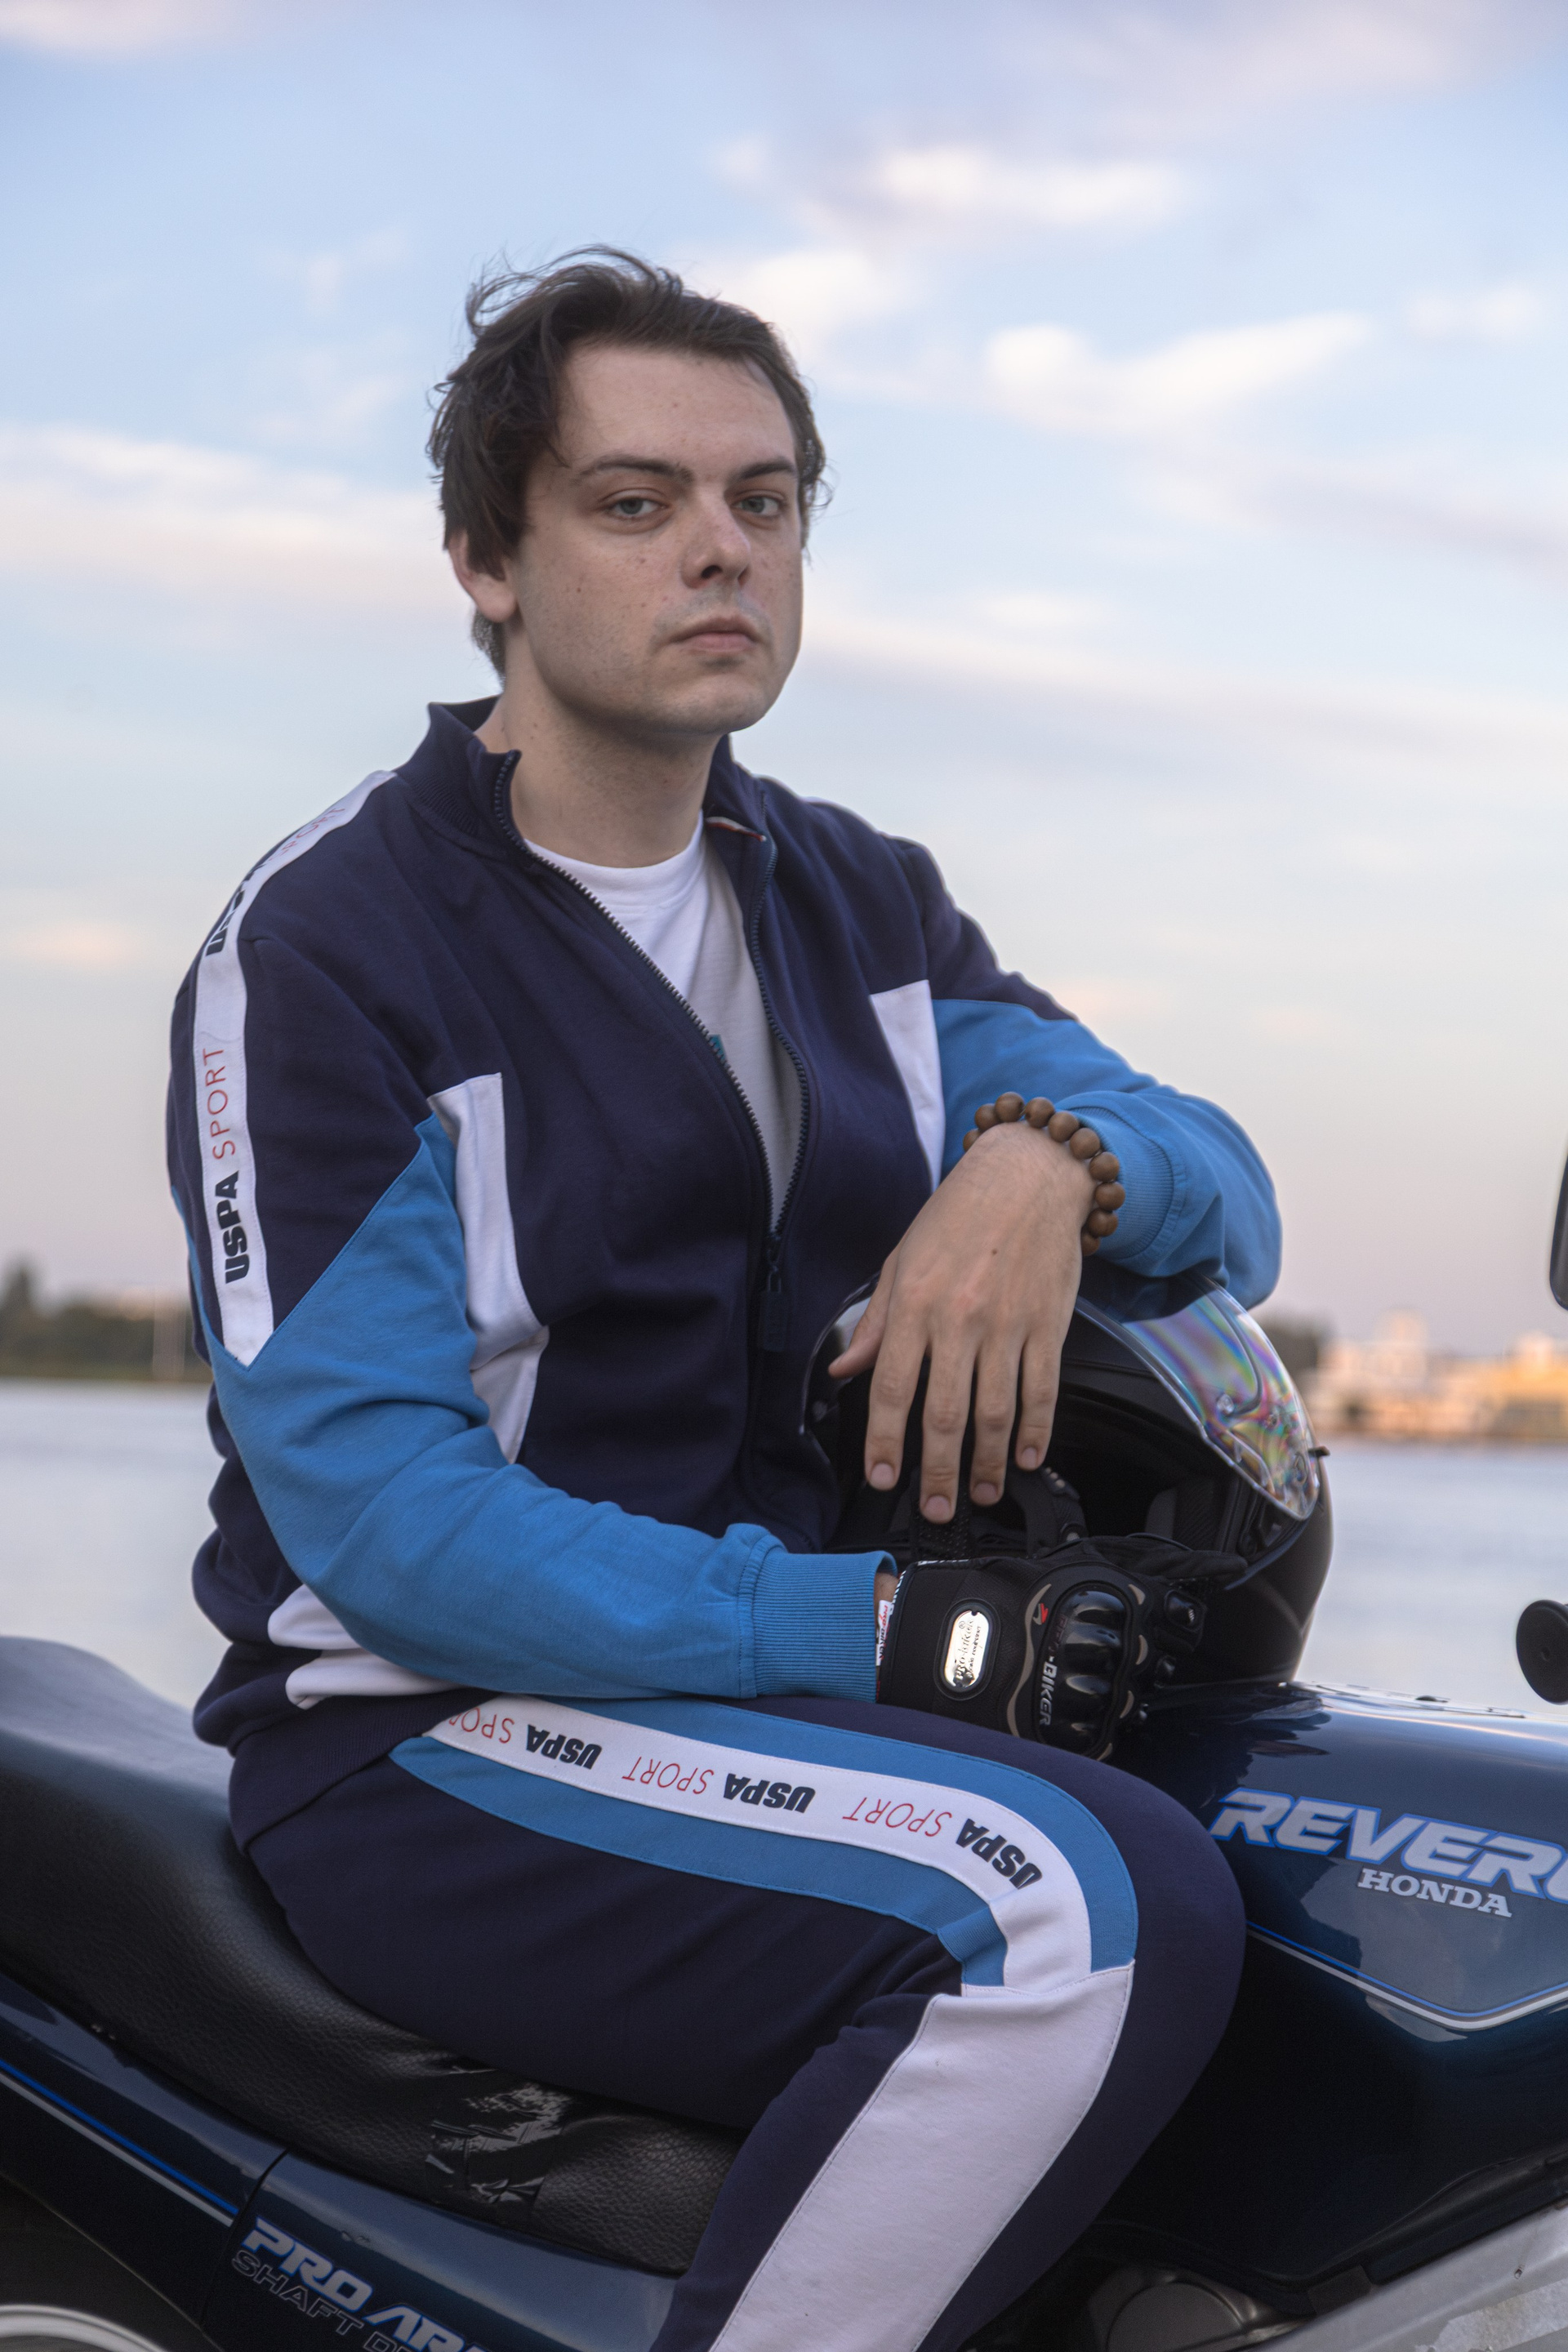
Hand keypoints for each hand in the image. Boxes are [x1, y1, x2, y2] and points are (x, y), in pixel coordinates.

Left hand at [830, 1123, 1092, 1523]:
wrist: (1029, 1174)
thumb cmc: (960, 1214)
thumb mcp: (901, 1259)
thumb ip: (875, 1321)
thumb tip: (844, 1368)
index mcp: (914, 1302)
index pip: (893, 1388)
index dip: (886, 1442)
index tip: (883, 1477)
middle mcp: (959, 1318)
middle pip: (945, 1415)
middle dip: (938, 1472)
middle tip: (936, 1508)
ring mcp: (1008, 1324)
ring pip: (997, 1413)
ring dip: (989, 1464)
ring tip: (982, 1492)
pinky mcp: (1048, 1325)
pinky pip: (1043, 1390)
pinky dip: (1037, 1432)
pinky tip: (1027, 1457)